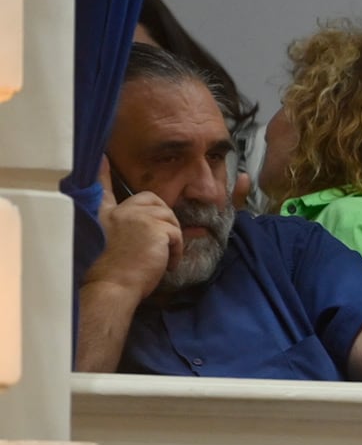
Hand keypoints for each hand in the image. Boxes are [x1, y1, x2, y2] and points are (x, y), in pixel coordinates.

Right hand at [84, 155, 180, 300]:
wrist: (111, 287)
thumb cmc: (110, 275)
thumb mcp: (107, 246)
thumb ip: (118, 230)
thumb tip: (139, 230)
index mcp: (103, 215)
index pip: (103, 188)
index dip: (103, 172)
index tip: (103, 158)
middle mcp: (118, 211)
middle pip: (150, 198)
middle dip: (162, 216)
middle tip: (160, 242)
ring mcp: (136, 217)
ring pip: (168, 217)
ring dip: (170, 238)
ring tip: (159, 258)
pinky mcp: (154, 227)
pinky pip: (176, 234)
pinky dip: (176, 251)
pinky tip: (164, 265)